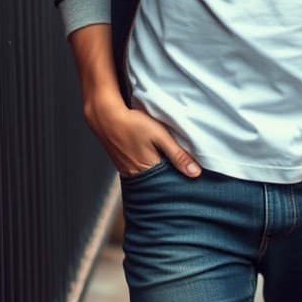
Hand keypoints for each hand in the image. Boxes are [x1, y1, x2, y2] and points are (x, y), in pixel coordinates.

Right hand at [83, 89, 200, 177]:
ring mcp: (128, 172)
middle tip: (185, 171)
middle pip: (160, 183)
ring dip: (160, 173)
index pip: (171, 184)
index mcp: (149, 170)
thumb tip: (195, 173)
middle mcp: (137, 176)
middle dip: (172, 179)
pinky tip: (155, 159)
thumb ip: (177, 155)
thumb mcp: (160, 136)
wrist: (106, 117)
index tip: (194, 178)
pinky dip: (150, 168)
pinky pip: (141, 172)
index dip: (182, 180)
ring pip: (151, 178)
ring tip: (171, 165)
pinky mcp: (123, 166)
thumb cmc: (133, 124)